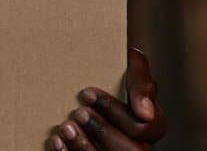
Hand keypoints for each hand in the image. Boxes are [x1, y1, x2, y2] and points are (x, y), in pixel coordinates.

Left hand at [48, 47, 167, 149]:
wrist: (85, 79)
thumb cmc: (110, 72)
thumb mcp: (127, 65)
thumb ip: (140, 78)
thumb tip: (144, 112)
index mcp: (149, 124)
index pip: (146, 127)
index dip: (116, 111)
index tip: (87, 93)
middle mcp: (137, 144)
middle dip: (103, 131)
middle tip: (78, 112)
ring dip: (85, 146)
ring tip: (65, 127)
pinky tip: (57, 140)